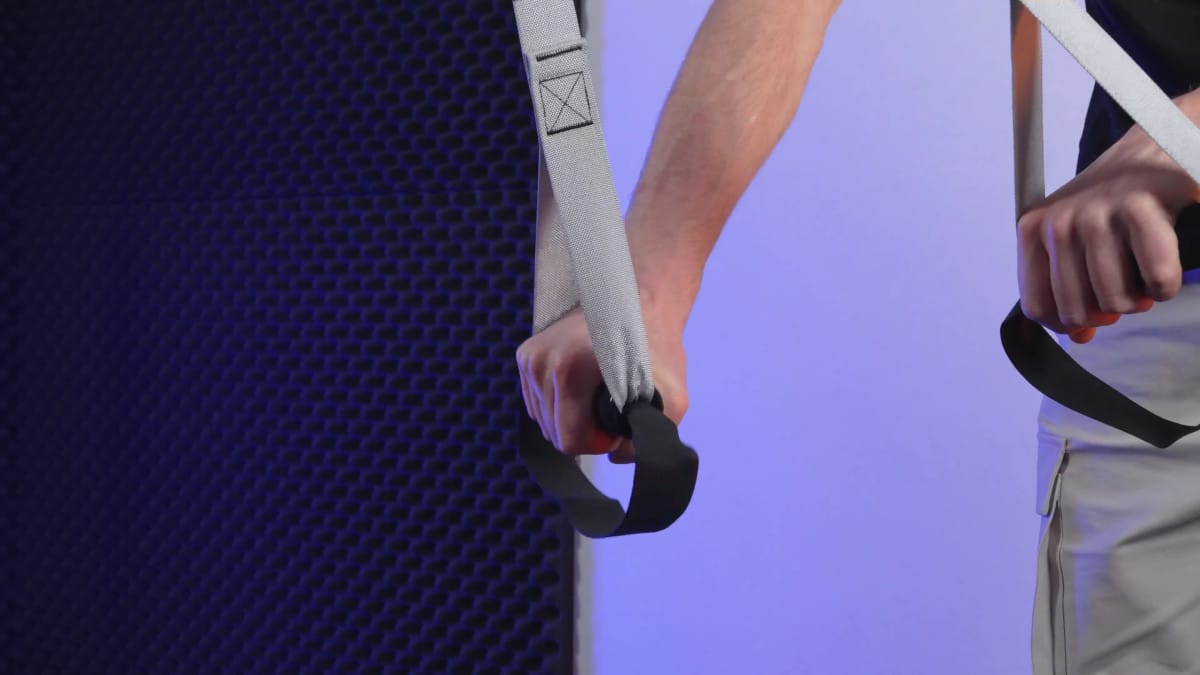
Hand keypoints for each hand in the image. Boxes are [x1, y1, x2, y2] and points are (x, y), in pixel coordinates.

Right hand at [516, 299, 688, 463]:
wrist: (641, 299)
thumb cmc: (657, 344)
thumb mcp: (672, 396)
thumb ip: (652, 437)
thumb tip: (620, 457)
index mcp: (571, 368)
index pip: (569, 440)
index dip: (598, 442)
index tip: (617, 424)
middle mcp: (543, 360)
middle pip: (554, 433)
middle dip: (584, 430)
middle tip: (611, 407)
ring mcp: (530, 356)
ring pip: (543, 420)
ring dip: (571, 417)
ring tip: (598, 394)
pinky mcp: (526, 354)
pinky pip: (537, 403)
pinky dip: (559, 404)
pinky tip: (582, 387)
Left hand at [1016, 124, 1199, 342]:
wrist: (1157, 146)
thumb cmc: (1112, 205)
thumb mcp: (1075, 242)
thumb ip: (1068, 289)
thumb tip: (1079, 337)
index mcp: (1033, 231)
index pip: (1037, 307)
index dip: (1067, 324)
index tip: (1091, 317)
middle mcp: (1059, 222)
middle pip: (1077, 311)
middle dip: (1108, 312)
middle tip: (1126, 290)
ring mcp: (1097, 213)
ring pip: (1115, 301)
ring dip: (1139, 300)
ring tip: (1144, 278)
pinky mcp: (1142, 207)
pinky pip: (1157, 281)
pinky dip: (1165, 288)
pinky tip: (1163, 272)